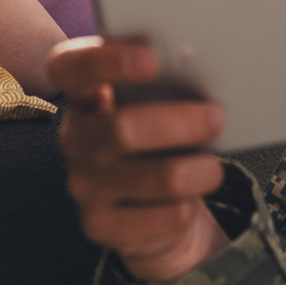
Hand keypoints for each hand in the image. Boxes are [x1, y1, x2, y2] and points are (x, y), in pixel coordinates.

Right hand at [51, 37, 232, 282]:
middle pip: (122, 128)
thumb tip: (202, 77)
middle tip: (216, 117)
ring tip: (214, 168)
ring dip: (194, 171)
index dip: (104, 60)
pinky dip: (184, 208)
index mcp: (84, 96)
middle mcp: (75, 139)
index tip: (152, 60)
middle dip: (178, 123)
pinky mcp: (100, 225)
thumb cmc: (159, 142)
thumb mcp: (155, 108)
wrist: (153, 212)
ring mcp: (84, 184)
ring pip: (152, 177)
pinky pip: (159, 218)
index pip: (70, 67)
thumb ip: (164, 87)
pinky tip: (188, 201)